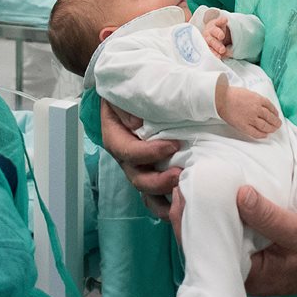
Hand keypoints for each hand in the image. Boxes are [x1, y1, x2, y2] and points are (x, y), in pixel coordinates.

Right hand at [99, 98, 180, 218]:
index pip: (128, 152)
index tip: (174, 145)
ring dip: (163, 197)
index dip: (149, 153)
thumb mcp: (121, 93)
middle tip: (179, 174)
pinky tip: (181, 205)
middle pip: (137, 177)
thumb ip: (125, 107)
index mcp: (115, 136)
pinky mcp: (152, 170)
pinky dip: (167, 202)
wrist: (131, 91)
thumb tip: (136, 123)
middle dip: (158, 181)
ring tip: (182, 197)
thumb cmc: (128, 90)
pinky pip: (156, 193)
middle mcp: (125, 156)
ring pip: (146, 191)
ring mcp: (139, 166)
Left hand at [201, 16, 231, 57]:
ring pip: (214, 31)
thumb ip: (221, 53)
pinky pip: (219, 20)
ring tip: (221, 36)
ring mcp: (211, 28)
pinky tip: (225, 20)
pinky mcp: (216, 21)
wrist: (214, 29)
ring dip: (217, 33)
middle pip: (211, 40)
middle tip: (222, 50)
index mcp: (206, 44)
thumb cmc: (215, 42)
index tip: (219, 57)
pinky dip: (221, 20)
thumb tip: (227, 56)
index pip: (209, 49)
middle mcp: (207, 36)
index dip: (213, 53)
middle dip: (216, 45)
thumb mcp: (218, 49)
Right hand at [217, 86, 280, 138]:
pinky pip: (255, 132)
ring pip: (265, 126)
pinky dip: (262, 135)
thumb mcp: (248, 92)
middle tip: (278, 124)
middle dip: (276, 122)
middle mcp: (257, 109)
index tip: (276, 115)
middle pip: (270, 117)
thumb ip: (256, 99)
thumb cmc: (232, 93)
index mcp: (258, 99)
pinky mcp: (244, 126)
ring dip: (271, 129)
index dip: (275, 112)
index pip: (271, 107)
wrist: (221, 98)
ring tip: (274, 130)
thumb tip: (261, 104)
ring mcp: (251, 118)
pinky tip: (265, 135)